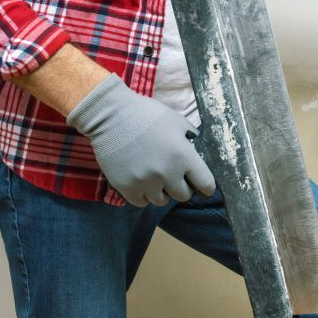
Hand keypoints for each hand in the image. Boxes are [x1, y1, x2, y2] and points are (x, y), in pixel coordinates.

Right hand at [66, 73, 214, 206]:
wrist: (111, 115)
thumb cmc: (147, 114)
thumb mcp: (177, 121)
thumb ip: (191, 138)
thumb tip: (198, 152)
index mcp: (183, 156)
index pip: (206, 185)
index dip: (205, 186)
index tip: (200, 184)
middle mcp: (167, 173)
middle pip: (183, 196)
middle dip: (181, 186)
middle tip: (173, 175)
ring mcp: (145, 182)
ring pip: (161, 200)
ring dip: (161, 191)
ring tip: (155, 176)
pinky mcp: (126, 187)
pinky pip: (142, 202)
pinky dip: (144, 194)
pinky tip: (142, 181)